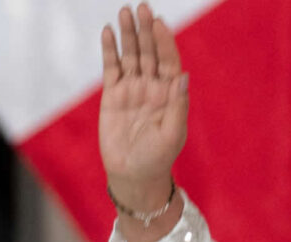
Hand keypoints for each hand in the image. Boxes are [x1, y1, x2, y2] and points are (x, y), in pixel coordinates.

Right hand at [99, 3, 186, 199]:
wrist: (134, 175)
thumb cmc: (159, 157)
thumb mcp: (173, 133)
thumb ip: (178, 104)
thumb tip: (182, 76)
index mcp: (171, 94)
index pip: (169, 61)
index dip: (165, 42)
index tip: (160, 23)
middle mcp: (152, 87)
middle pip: (150, 52)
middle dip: (146, 30)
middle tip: (141, 6)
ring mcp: (132, 89)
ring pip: (131, 56)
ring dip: (128, 35)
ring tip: (124, 12)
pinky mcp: (113, 96)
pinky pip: (111, 68)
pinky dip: (110, 51)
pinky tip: (108, 33)